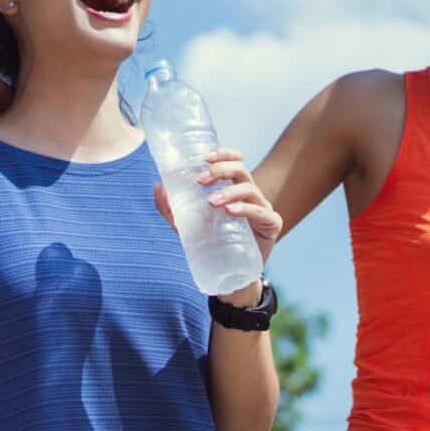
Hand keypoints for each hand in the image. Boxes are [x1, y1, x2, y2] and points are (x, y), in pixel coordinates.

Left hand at [153, 148, 283, 270]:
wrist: (230, 276)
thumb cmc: (213, 244)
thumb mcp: (187, 224)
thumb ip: (172, 208)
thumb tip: (158, 187)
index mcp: (234, 188)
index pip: (235, 161)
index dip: (224, 154)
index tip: (205, 157)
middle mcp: (250, 194)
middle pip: (241, 170)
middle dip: (220, 170)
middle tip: (201, 180)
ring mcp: (263, 208)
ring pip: (249, 189)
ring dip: (228, 191)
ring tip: (211, 202)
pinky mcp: (271, 225)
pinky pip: (260, 212)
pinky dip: (245, 209)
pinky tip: (230, 211)